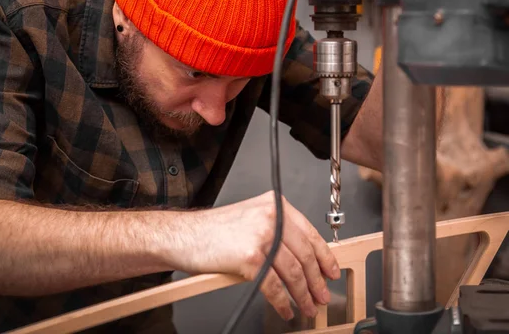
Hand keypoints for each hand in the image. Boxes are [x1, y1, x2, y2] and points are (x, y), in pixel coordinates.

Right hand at [173, 191, 340, 320]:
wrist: (184, 235)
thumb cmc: (212, 230)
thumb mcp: (251, 219)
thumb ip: (277, 231)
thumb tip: (301, 259)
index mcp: (274, 206)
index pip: (310, 233)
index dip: (325, 257)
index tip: (332, 271)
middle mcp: (271, 217)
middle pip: (304, 254)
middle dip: (316, 280)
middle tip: (322, 295)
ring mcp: (262, 236)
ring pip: (293, 272)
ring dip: (303, 294)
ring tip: (307, 307)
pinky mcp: (250, 257)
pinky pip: (274, 286)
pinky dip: (282, 302)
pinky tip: (285, 309)